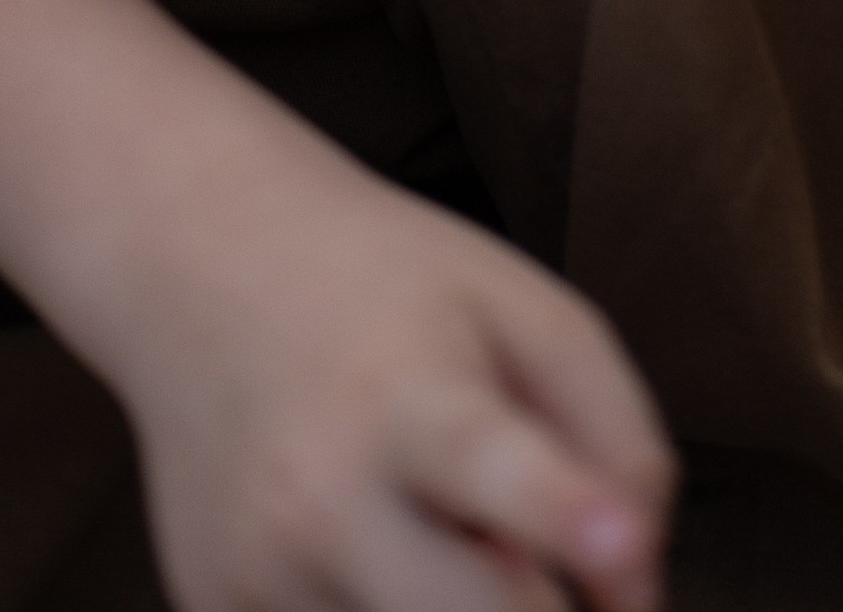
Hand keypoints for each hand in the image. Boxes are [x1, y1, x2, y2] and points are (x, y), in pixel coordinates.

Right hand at [113, 144, 672, 611]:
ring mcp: (261, 571)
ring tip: (441, 522)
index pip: (488, 464)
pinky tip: (374, 545)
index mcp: (411, 392)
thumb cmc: (394, 290)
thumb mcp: (529, 310)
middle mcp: (323, 493)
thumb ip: (616, 440)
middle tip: (539, 561)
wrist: (202, 265)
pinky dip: (390, 610)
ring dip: (459, 611)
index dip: (562, 512)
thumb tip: (641, 594)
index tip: (624, 545)